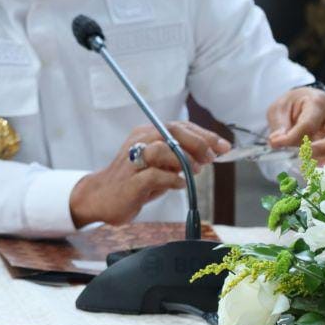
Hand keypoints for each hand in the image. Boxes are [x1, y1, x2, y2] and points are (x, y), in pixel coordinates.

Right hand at [69, 121, 230, 227]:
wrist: (100, 197)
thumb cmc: (134, 181)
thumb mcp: (159, 164)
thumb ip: (180, 157)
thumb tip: (209, 154)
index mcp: (146, 134)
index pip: (180, 126)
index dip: (205, 135)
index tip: (224, 146)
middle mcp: (139, 142)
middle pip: (172, 132)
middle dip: (199, 143)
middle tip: (211, 158)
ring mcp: (133, 161)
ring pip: (161, 149)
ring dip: (185, 160)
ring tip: (195, 171)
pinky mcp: (131, 182)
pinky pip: (155, 175)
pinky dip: (172, 179)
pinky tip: (180, 184)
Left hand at [266, 87, 324, 162]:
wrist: (302, 102)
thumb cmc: (291, 104)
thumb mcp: (279, 108)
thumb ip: (278, 125)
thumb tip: (276, 141)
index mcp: (318, 102)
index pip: (308, 124)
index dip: (292, 137)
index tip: (276, 142)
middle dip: (322, 148)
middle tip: (303, 155)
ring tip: (307, 164)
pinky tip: (313, 165)